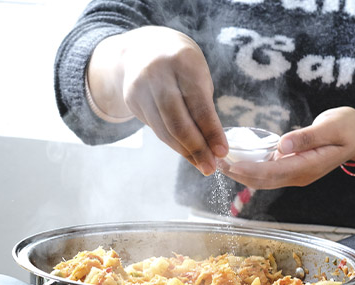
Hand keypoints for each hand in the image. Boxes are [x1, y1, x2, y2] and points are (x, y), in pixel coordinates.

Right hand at [88, 26, 227, 174]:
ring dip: (184, 151)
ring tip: (201, 164)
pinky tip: (186, 152)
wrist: (143, 48)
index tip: (222, 152)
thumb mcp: (197, 75)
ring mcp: (141, 88)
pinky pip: (155, 128)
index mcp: (183, 63)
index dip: (212, 132)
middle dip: (196, 148)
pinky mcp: (131, 100)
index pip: (199, 105)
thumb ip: (204, 106)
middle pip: (177, 122)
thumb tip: (214, 146)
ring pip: (164, 130)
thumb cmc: (182, 65)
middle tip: (210, 167)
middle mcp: (158, 75)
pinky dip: (172, 143)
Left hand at [221, 107, 354, 188]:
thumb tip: (283, 145)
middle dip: (239, 174)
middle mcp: (298, 175)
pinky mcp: (292, 167)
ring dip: (241, 173)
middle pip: (263, 180)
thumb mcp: (331, 128)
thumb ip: (307, 137)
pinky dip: (250, 167)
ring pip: (263, 179)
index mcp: (307, 167)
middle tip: (216, 164)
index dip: (249, 170)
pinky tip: (236, 159)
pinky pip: (268, 171)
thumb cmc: (348, 128)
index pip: (272, 173)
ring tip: (220, 164)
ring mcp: (295, 173)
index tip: (230, 164)